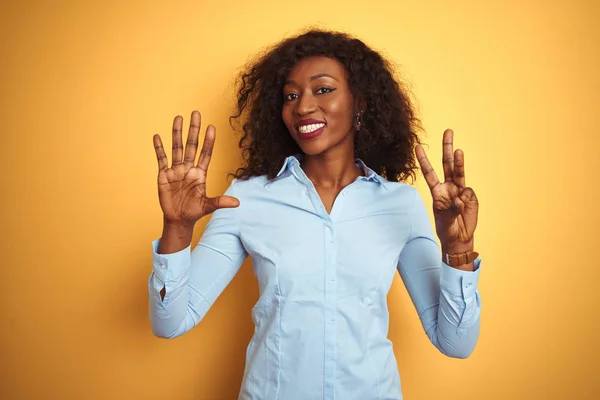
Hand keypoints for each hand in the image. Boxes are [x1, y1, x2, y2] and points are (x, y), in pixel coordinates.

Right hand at [153, 110, 238, 226]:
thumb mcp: (208, 206)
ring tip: (178, 118)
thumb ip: (220, 202)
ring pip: (177, 148)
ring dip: (177, 133)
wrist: (178, 219)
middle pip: (191, 145)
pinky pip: (161, 159)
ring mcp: (176, 170)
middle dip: (194, 129)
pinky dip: (159, 148)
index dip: (208, 141)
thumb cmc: (194, 212)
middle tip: (196, 113)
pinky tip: (157, 136)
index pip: (205, 153)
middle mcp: (189, 169)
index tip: (211, 127)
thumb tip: (237, 203)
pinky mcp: (164, 175)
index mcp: (200, 174)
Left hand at [415, 129, 478, 253]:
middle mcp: (448, 187)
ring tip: (459, 150)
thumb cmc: (447, 228)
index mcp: (437, 191)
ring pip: (459, 171)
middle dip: (447, 147)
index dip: (423, 159)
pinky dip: (466, 202)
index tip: (418, 146)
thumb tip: (460, 199)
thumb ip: (450, 209)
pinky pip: (468, 195)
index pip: (429, 172)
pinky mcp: (470, 196)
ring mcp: (460, 190)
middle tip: (448, 131)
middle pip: (447, 164)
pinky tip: (464, 211)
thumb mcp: (444, 220)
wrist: (459, 238)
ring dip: (459, 161)